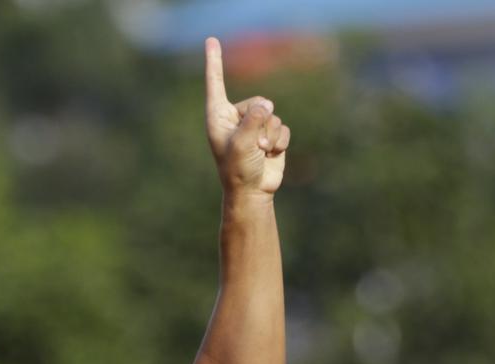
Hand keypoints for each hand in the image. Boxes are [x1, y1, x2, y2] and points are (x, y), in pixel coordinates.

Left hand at [203, 37, 289, 195]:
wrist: (253, 192)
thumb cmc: (239, 170)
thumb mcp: (242, 143)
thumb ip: (253, 120)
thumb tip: (267, 104)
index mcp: (218, 116)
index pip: (216, 83)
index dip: (214, 62)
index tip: (211, 40)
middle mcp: (235, 117)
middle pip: (258, 101)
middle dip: (262, 122)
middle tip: (255, 143)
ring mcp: (253, 125)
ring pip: (273, 115)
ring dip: (272, 135)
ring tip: (261, 151)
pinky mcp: (270, 134)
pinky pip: (283, 127)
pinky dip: (280, 142)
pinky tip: (271, 154)